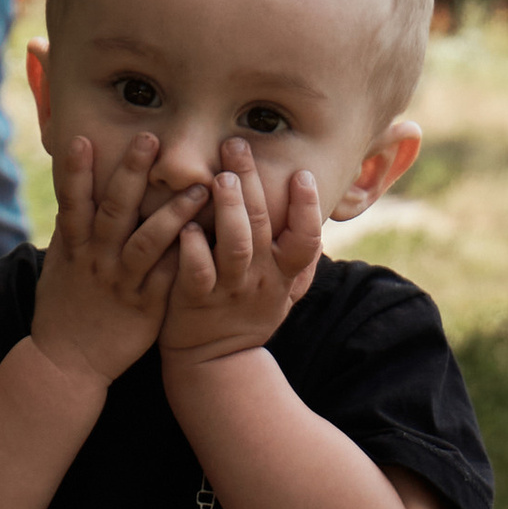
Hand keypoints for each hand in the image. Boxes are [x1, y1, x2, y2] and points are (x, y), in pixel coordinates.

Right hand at [32, 130, 203, 388]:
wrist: (67, 362)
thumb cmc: (63, 308)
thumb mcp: (59, 266)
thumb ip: (70, 230)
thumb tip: (72, 189)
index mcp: (73, 249)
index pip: (72, 203)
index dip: (76, 172)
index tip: (82, 138)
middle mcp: (96, 262)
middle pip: (113, 212)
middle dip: (130, 174)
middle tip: (149, 138)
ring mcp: (121, 284)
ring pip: (147, 243)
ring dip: (173, 213)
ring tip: (200, 188)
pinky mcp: (145, 307)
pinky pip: (169, 276)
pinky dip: (187, 255)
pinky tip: (209, 235)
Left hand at [159, 145, 325, 370]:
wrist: (213, 364)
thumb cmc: (247, 315)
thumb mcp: (284, 292)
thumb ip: (300, 258)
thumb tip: (321, 217)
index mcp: (283, 274)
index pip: (306, 240)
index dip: (307, 208)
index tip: (302, 173)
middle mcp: (261, 279)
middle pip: (264, 227)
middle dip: (253, 183)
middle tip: (237, 144)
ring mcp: (228, 290)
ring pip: (235, 246)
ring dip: (228, 209)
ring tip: (220, 179)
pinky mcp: (195, 300)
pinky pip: (196, 272)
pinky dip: (192, 248)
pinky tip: (186, 226)